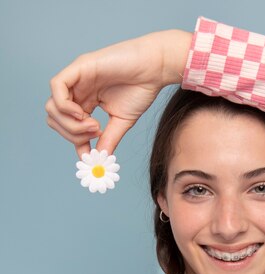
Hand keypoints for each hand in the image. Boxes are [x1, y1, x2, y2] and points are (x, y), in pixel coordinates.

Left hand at [45, 30, 191, 156]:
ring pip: (52, 107)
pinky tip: (83, 114)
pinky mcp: (79, 67)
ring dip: (70, 124)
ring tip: (93, 125)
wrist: (154, 68)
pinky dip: (65, 106)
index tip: (90, 157)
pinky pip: (57, 88)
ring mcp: (76, 78)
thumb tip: (100, 157)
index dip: (76, 144)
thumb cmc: (141, 89)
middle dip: (72, 134)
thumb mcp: (122, 121)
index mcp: (85, 102)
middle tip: (95, 134)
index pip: (68, 126)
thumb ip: (109, 138)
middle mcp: (77, 90)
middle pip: (55, 118)